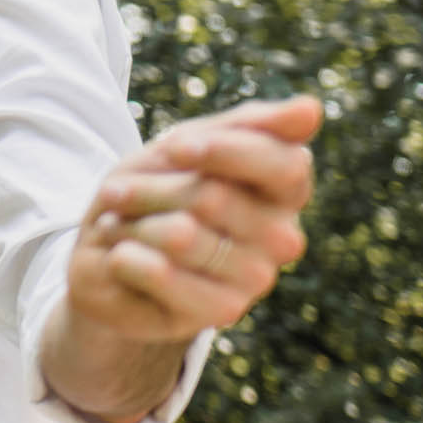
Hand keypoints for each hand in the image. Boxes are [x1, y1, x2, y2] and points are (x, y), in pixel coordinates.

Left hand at [70, 95, 321, 342]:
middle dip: (150, 188)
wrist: (111, 256)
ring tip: (119, 225)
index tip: (173, 147)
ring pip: (181, 235)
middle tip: (118, 192)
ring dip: (130, 222)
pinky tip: (120, 258)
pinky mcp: (220, 313)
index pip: (280, 162)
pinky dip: (123, 257)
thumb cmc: (159, 190)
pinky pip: (160, 274)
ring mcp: (256, 279)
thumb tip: (311, 109)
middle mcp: (284, 238)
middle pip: (213, 197)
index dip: (221, 150)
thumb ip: (250, 125)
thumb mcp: (192, 143)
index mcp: (286, 190)